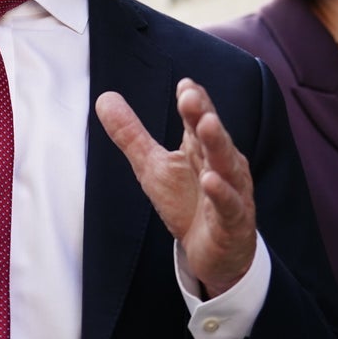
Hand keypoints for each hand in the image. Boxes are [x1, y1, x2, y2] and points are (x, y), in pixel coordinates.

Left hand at [95, 78, 256, 296]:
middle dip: (203, 114)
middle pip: (212, 136)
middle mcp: (221, 164)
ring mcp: (231, 192)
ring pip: (226, 165)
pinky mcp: (233, 222)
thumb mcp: (153, 167)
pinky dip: (222, 193)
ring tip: (207, 123)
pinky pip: (228, 206)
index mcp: (201, 148)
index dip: (193, 101)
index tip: (184, 84)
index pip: (198, 119)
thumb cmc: (188, 204)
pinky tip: (210, 181)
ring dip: (217, 143)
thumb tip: (104, 98)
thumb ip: (131, 134)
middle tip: (190, 96)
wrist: (215, 254)